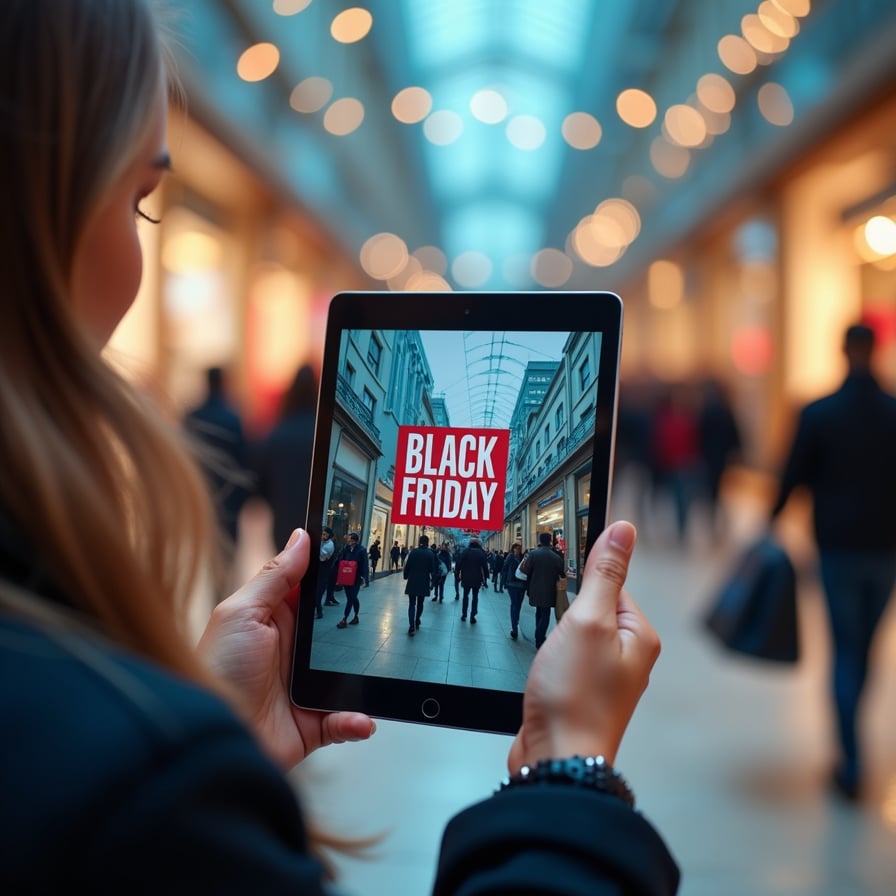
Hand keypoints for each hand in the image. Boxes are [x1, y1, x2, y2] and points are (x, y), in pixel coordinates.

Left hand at [198, 529, 375, 770]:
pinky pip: (347, 718)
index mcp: (276, 618)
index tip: (364, 558)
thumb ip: (275, 575)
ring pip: (351, 674)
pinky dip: (357, 719)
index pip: (314, 589)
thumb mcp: (242, 613)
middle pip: (339, 630)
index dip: (337, 575)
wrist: (210, 741)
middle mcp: (293, 651)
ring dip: (366, 677)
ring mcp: (306, 686)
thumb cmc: (215, 671)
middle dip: (361, 626)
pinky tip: (360, 717)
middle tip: (382, 617)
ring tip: (381, 672)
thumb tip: (302, 537)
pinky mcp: (313, 722)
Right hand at [509, 521, 658, 772]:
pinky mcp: (581, 696)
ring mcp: (605, 680)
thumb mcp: (588, 621)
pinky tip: (544, 676)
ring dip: (554, 642)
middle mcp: (628, 658)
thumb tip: (623, 530)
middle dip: (564, 616)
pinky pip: (565, 663)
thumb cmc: (575, 698)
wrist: (557, 762)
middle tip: (556, 636)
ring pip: (574, 638)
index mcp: (638, 636)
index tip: (565, 593)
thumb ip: (603, 574)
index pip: (612, 585)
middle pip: (591, 611)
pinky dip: (550, 663)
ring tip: (550, 662)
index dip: (582, 586)